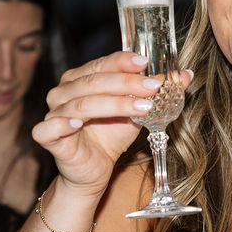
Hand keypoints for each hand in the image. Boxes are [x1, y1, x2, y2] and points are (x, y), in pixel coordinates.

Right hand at [31, 51, 191, 196]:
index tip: (147, 63)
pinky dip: (62, 123)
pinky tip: (78, 123)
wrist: (95, 170)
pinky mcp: (46, 136)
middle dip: (126, 84)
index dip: (123, 62)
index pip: (102, 64)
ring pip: (81, 103)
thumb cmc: (111, 135)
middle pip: (94, 82)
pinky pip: (49, 128)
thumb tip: (185, 74)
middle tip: (154, 88)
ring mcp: (53, 113)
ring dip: (113, 104)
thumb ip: (157, 91)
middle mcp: (64, 91)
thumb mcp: (138, 111)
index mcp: (82, 78)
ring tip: (141, 107)